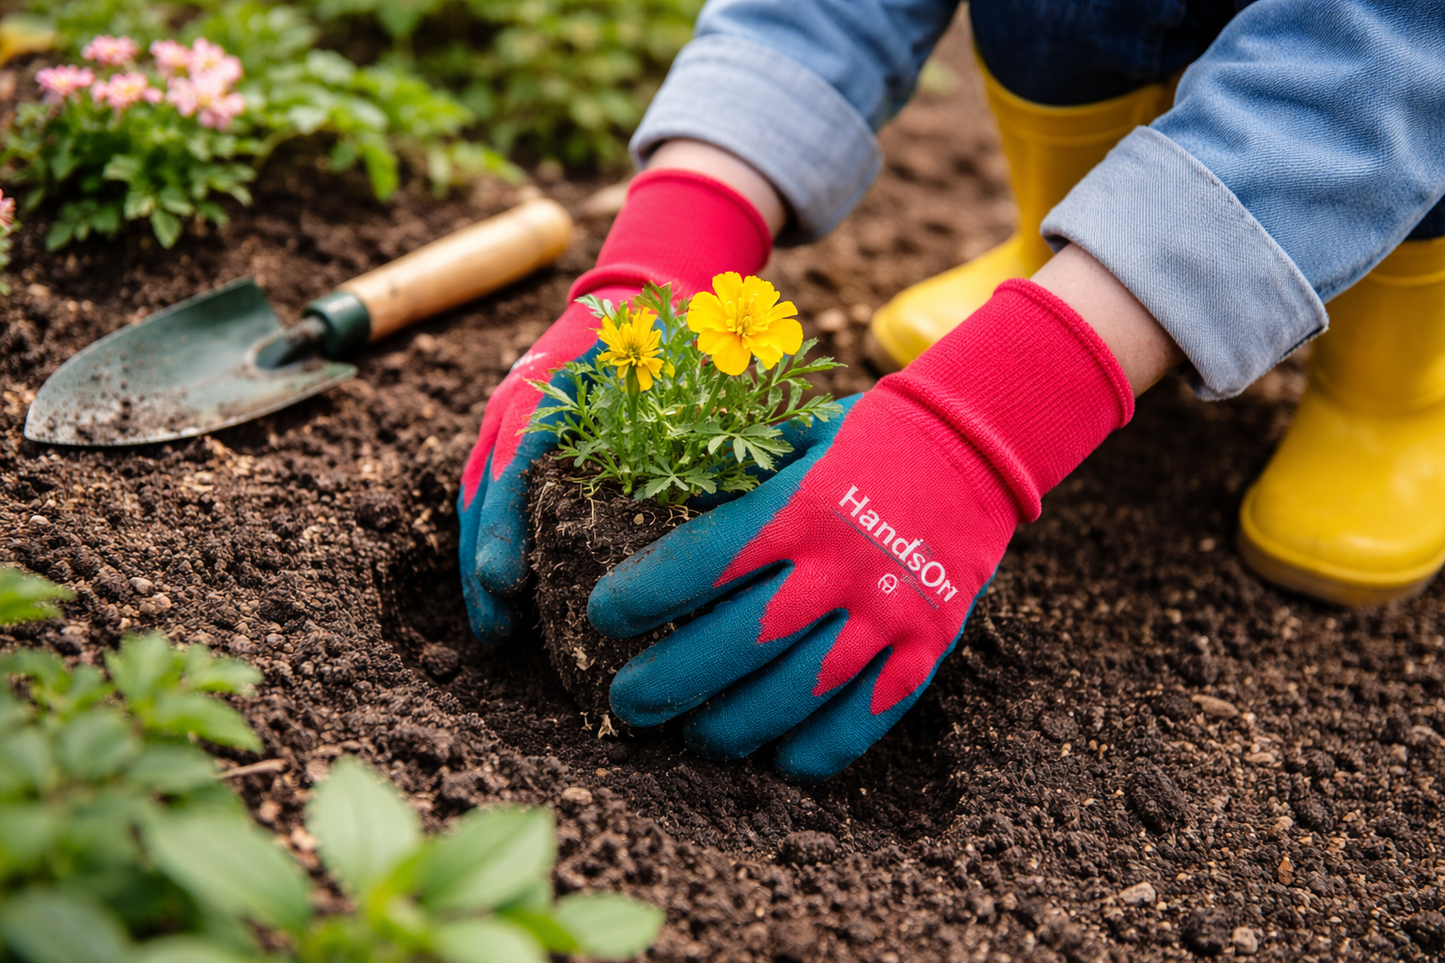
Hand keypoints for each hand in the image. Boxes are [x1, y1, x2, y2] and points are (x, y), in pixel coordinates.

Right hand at [457, 169, 772, 641]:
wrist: (644, 284)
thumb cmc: (675, 328)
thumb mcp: (695, 357)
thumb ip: (721, 407)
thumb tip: (770, 473)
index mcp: (557, 376)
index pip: (516, 455)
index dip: (505, 521)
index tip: (507, 578)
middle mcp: (524, 394)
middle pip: (485, 480)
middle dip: (483, 555)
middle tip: (497, 622)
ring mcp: (516, 414)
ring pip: (482, 490)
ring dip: (482, 559)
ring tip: (496, 626)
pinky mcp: (523, 434)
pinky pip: (497, 489)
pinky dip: (496, 538)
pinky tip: (509, 595)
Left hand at [590, 280, 1135, 780]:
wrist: (975, 447)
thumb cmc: (867, 437)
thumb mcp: (797, 433)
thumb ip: (734, 472)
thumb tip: (656, 495)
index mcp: (798, 507)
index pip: (701, 563)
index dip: (642, 597)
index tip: (604, 614)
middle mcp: (838, 566)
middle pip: (737, 644)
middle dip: (669, 682)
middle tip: (628, 703)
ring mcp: (886, 612)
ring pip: (796, 693)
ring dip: (733, 727)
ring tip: (696, 736)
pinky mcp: (925, 646)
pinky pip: (867, 716)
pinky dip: (818, 748)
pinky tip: (777, 757)